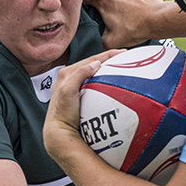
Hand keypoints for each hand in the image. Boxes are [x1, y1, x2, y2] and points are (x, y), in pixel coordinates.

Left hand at [42, 50, 118, 165]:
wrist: (60, 132)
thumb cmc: (63, 112)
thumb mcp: (68, 90)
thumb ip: (79, 74)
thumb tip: (96, 64)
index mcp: (67, 73)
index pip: (92, 59)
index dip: (108, 55)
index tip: (123, 53)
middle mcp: (69, 78)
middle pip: (93, 64)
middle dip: (108, 59)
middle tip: (124, 58)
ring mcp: (74, 88)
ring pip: (93, 73)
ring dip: (106, 69)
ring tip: (120, 68)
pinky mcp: (78, 97)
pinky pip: (93, 84)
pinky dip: (103, 80)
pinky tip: (111, 84)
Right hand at [93, 0, 184, 47]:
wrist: (159, 20)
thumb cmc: (136, 29)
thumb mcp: (112, 41)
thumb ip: (98, 39)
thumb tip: (94, 40)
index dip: (86, 2)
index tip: (89, 9)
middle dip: (106, 2)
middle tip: (112, 15)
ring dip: (121, 0)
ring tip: (128, 13)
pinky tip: (139, 9)